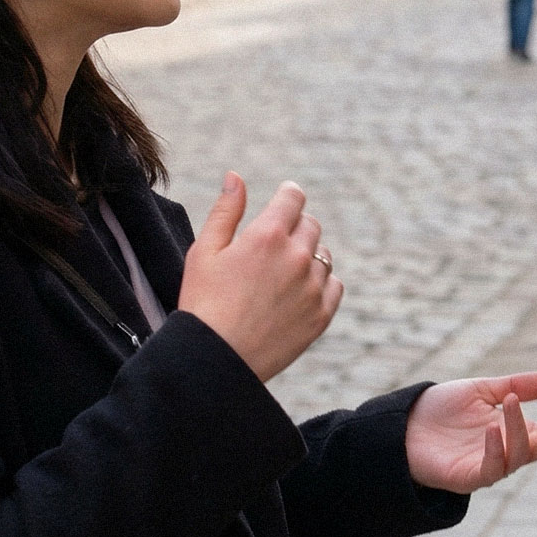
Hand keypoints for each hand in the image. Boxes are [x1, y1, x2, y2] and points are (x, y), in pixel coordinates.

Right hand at [177, 173, 341, 381]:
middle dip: (294, 228)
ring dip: (307, 257)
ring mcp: (313, 287)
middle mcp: (297, 257)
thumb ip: (226, 210)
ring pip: (323, 255)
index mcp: (268, 235)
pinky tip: (296, 294)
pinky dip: (320, 285)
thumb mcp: (204, 251)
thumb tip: (236, 176)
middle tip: (271, 247)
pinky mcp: (322, 315)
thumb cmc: (203, 303)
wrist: (215, 360)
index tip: (282, 203)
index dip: (286, 197)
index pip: (294, 197)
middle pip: (310, 225)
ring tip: (278, 277)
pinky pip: (334, 285)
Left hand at [404, 371, 536, 493]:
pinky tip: (491, 429)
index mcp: (516, 432)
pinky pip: (490, 468)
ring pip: (519, 455)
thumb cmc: (441, 411)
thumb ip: (517, 387)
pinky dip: (494, 449)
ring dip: (519, 428)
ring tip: (509, 403)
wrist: (402, 427)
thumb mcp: (482, 390)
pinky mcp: (468, 478)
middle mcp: (509, 452)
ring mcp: (490, 466)